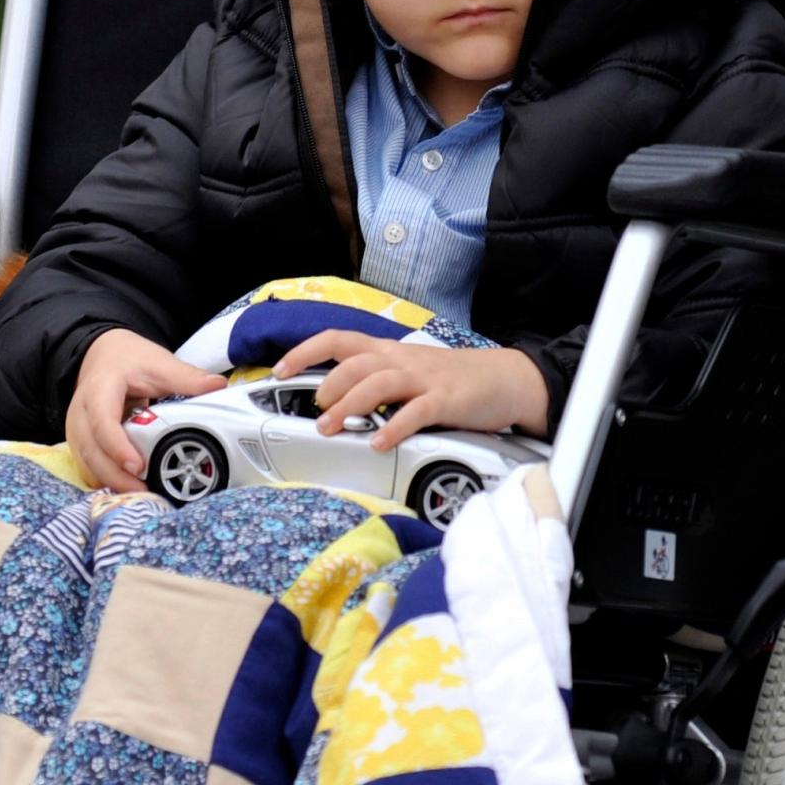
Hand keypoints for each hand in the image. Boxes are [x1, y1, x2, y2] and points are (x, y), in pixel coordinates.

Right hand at [66, 328, 226, 491]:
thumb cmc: (129, 360)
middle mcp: (80, 413)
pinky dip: (108, 480)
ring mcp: (77, 430)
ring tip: (142, 495)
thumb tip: (217, 385)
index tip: (138, 466)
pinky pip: (89, 467)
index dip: (117, 447)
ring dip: (112, 482)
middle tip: (146, 491)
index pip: (101, 421)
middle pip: (91, 451)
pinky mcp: (82, 443)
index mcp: (98, 390)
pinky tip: (131, 489)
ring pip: (87, 463)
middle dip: (116, 476)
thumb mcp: (157, 363)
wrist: (102, 356)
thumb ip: (185, 377)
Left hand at [272, 332, 548, 451]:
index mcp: (388, 352)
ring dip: (350, 405)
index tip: (280, 370)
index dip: (305, 352)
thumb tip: (334, 403)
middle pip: (354, 362)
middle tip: (315, 414)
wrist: (504, 379)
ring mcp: (424, 378)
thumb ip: (375, 383)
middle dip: (327, 387)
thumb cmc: (452, 381)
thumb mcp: (408, 374)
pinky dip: (395, 427)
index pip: (338, 340)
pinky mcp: (446, 400)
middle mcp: (401, 360)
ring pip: (378, 382)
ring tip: (331, 428)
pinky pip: (416, 411)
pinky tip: (380, 443)